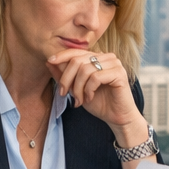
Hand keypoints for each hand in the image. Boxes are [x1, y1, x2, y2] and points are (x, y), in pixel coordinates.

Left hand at [47, 49, 151, 167]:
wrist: (117, 117)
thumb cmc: (98, 102)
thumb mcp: (76, 88)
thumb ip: (65, 75)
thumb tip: (49, 61)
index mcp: (98, 58)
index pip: (77, 51)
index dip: (62, 55)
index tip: (49, 61)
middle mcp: (107, 57)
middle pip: (78, 60)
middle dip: (66, 79)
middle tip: (64, 94)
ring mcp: (115, 64)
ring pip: (85, 69)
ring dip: (77, 88)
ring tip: (78, 99)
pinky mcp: (119, 73)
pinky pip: (95, 78)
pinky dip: (88, 90)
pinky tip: (90, 97)